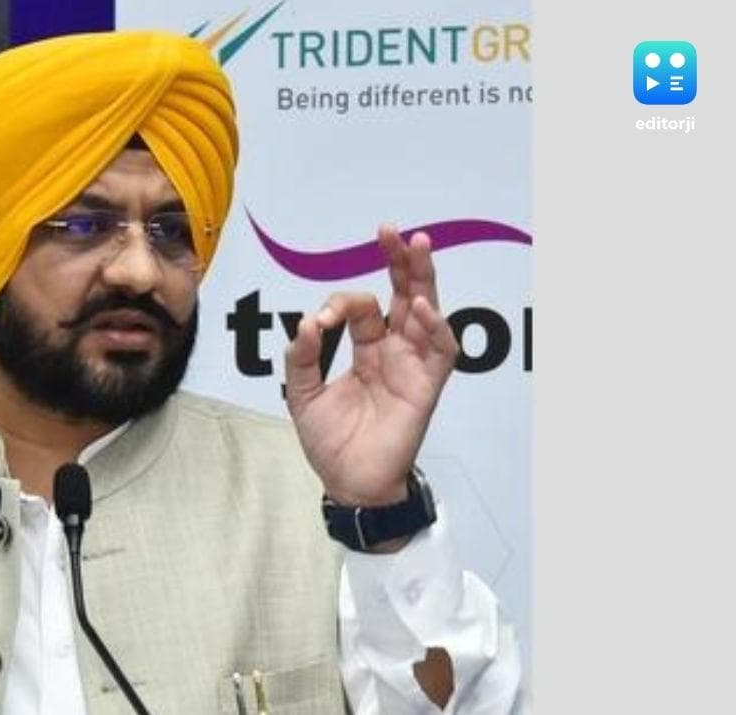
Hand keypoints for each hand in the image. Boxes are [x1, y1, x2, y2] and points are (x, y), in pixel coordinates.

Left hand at [284, 225, 458, 505]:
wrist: (348, 483)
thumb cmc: (330, 442)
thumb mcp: (303, 395)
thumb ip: (302, 357)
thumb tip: (307, 323)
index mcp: (365, 349)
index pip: (360, 309)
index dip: (339, 305)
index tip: (320, 321)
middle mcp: (392, 351)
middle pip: (403, 296)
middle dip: (399, 262)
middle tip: (390, 232)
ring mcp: (412, 366)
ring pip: (427, 312)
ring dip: (423, 279)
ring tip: (418, 246)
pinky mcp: (426, 387)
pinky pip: (440, 352)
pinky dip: (435, 327)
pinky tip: (421, 307)